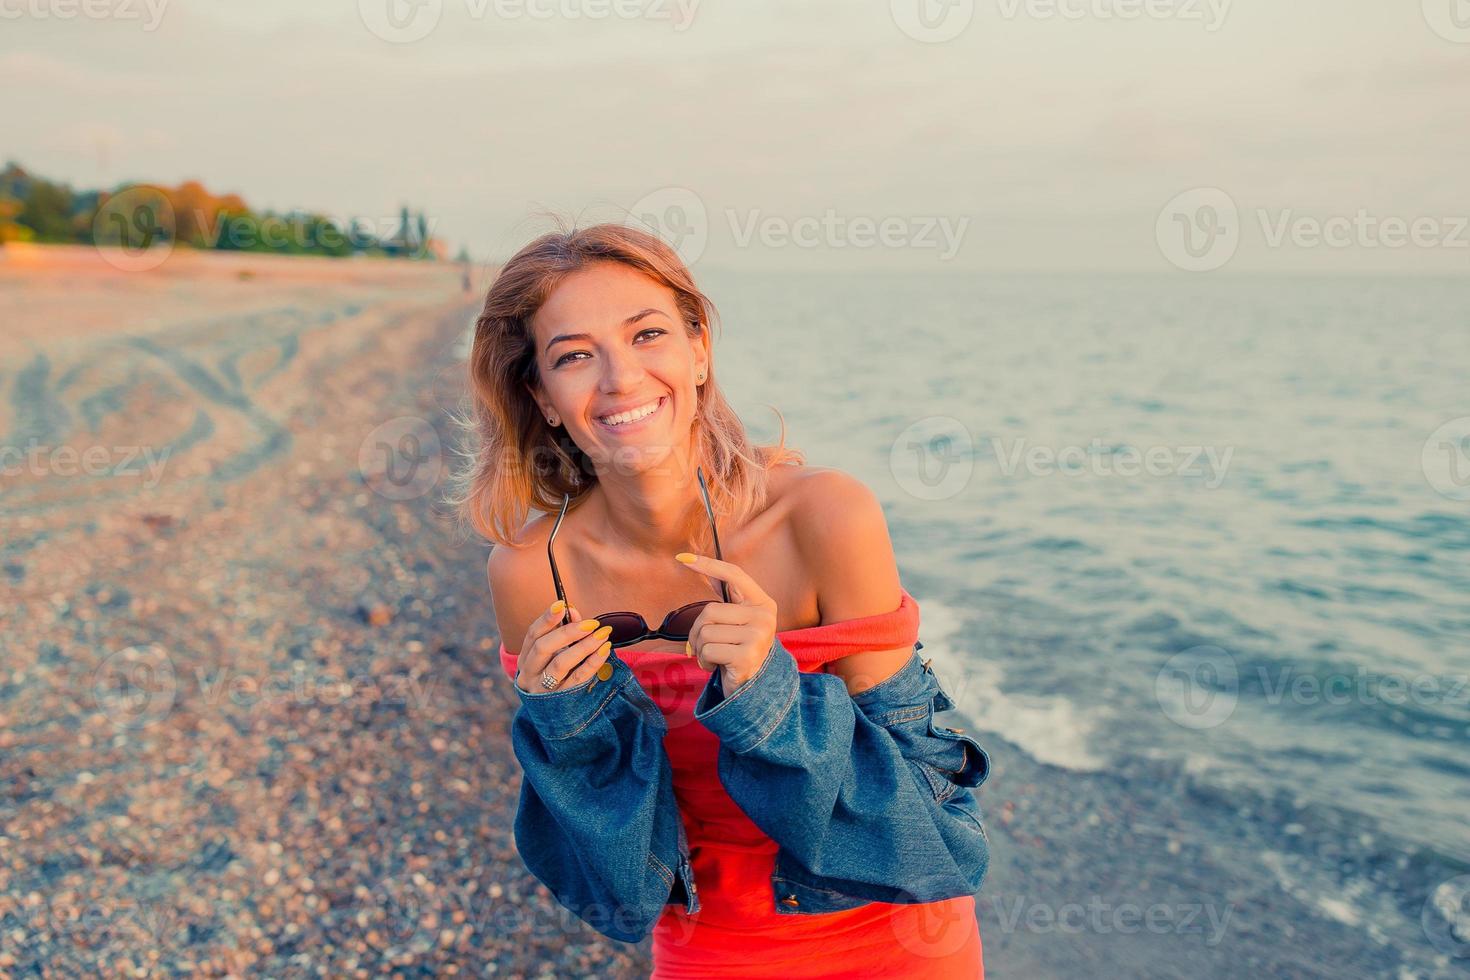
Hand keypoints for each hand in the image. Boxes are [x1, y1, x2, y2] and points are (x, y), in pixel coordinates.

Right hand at [514, 599, 613, 694]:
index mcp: (525, 658)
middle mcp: (530, 673)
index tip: (561, 605)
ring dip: (583, 646)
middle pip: (543, 648)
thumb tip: (574, 611)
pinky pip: (578, 679)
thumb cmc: (554, 676)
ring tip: (602, 635)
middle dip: (567, 632)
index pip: (532, 635)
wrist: (552, 715)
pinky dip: (592, 663)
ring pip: (560, 663)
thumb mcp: (553, 655)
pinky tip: (604, 650)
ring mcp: (543, 689)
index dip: (546, 619)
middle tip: (591, 623)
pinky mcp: (561, 700)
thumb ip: (563, 632)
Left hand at [674, 552, 777, 691]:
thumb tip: (702, 566)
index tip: (683, 558)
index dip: (709, 565)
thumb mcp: (737, 622)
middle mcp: (765, 617)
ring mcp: (758, 637)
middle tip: (704, 645)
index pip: (734, 575)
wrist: (754, 687)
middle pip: (710, 611)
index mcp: (763, 603)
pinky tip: (716, 666)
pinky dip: (704, 661)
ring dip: (701, 649)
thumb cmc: (740, 649)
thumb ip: (726, 598)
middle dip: (697, 631)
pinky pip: (707, 651)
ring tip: (714, 656)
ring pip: (705, 632)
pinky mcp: (746, 656)